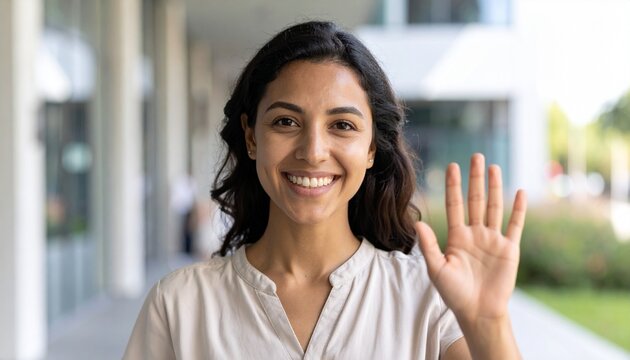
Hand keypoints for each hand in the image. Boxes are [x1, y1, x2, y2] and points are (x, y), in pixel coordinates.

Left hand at [415, 153, 526, 322]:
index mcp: (456, 237)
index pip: (454, 205)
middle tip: (476, 156)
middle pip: (475, 200)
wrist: (478, 312)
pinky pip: (514, 225)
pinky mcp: (509, 249)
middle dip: (475, 178)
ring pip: (494, 207)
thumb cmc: (454, 293)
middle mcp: (475, 234)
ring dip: (494, 187)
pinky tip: (518, 192)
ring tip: (494, 167)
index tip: (451, 166)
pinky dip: (518, 209)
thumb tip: (418, 222)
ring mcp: (493, 240)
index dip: (453, 186)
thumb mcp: (437, 269)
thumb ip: (429, 245)